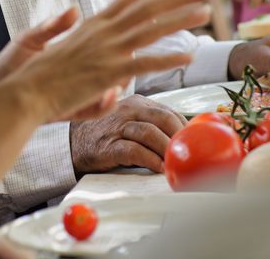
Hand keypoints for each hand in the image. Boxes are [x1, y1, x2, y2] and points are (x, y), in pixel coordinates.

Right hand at [0, 0, 210, 124]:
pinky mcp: (107, 73)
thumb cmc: (32, 73)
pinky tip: (189, 55)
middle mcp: (102, 32)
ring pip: (151, 28)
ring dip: (181, 17)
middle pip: (147, 6)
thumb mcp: (48, 40)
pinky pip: (145, 63)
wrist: (22, 93)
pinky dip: (168, 58)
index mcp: (92, 24)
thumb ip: (64, 26)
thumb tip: (75, 11)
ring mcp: (105, 51)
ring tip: (206, 11)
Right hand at [70, 95, 186, 174]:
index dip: (185, 128)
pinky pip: (135, 151)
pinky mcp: (109, 145)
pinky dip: (151, 160)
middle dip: (180, 137)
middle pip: (163, 118)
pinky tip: (160, 168)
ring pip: (151, 133)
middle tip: (190, 153)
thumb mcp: (131, 119)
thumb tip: (185, 138)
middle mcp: (128, 110)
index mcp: (137, 102)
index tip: (195, 143)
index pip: (169, 111)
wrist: (74, 142)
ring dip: (168, 150)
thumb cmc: (107, 132)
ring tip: (178, 163)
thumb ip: (152, 123)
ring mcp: (118, 126)